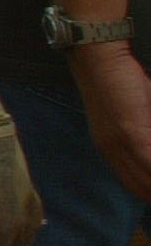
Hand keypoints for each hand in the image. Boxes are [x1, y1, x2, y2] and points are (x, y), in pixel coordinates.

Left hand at [72, 44, 150, 199]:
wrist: (99, 57)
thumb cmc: (121, 81)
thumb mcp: (135, 115)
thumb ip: (146, 136)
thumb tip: (149, 145)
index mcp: (110, 149)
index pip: (137, 186)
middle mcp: (111, 152)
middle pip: (144, 189)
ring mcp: (119, 144)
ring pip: (149, 180)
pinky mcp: (130, 132)